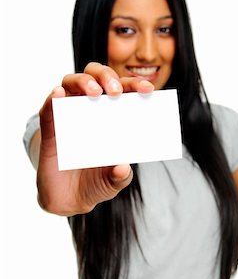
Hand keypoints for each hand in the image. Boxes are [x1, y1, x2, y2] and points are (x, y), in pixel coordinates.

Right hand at [37, 62, 153, 215]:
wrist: (69, 200)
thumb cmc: (96, 182)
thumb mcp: (113, 182)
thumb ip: (120, 176)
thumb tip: (122, 167)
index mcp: (112, 117)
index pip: (124, 91)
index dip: (135, 85)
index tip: (148, 90)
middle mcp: (91, 110)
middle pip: (97, 78)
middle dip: (108, 78)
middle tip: (116, 92)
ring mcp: (69, 115)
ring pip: (72, 83)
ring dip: (83, 82)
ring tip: (94, 92)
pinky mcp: (50, 126)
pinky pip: (49, 107)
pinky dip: (54, 98)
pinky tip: (59, 94)